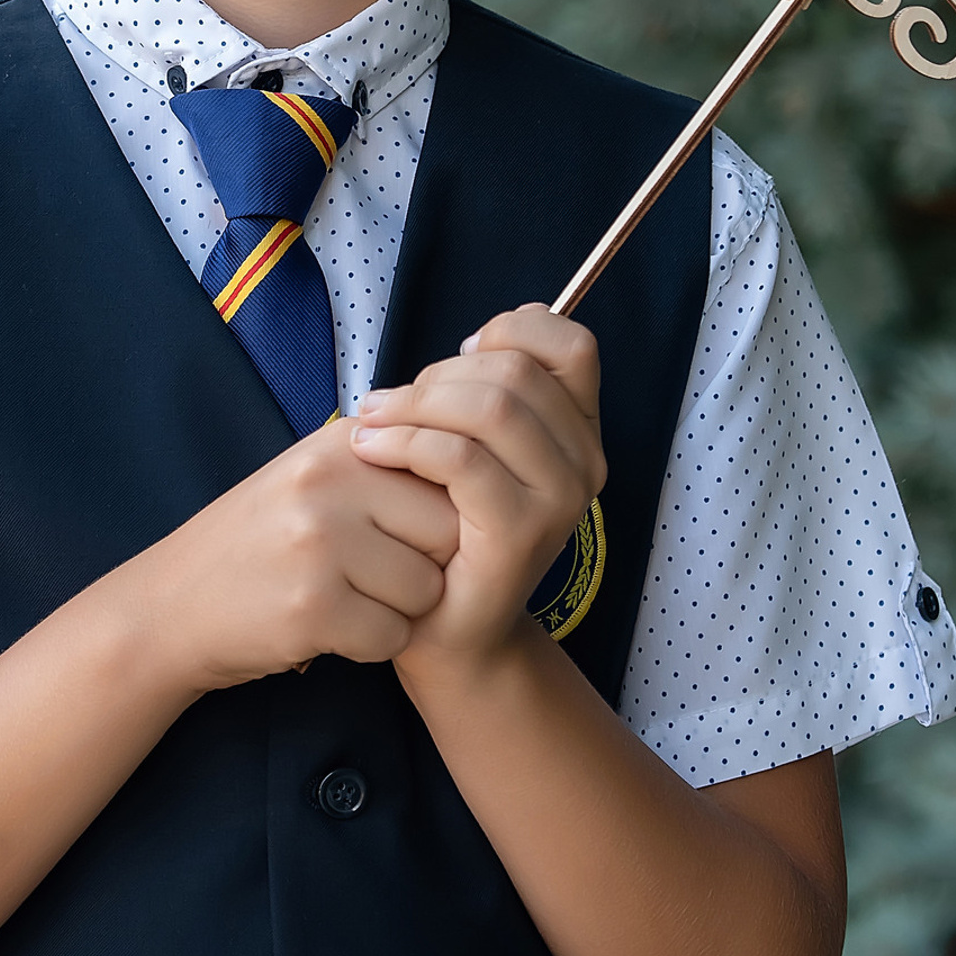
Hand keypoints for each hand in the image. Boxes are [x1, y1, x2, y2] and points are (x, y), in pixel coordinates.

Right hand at [130, 416, 458, 693]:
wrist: (172, 603)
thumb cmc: (258, 540)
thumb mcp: (312, 475)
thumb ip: (384, 461)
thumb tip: (474, 455)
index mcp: (339, 442)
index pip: (447, 471)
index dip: (441, 516)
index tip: (407, 537)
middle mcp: (330, 482)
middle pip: (448, 531)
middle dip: (430, 565)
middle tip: (381, 578)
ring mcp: (318, 544)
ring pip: (426, 590)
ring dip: (401, 611)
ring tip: (353, 602)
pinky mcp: (311, 608)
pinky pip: (392, 637)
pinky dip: (372, 646)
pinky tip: (334, 631)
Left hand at [349, 305, 604, 668]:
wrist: (443, 625)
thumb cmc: (444, 521)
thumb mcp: (470, 442)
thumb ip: (483, 388)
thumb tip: (476, 340)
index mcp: (579, 431)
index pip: (570, 346)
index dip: (512, 330)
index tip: (459, 354)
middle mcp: (585, 463)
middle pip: (516, 371)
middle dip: (439, 376)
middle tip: (390, 404)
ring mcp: (561, 501)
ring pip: (491, 408)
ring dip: (415, 404)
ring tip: (369, 423)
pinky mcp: (522, 533)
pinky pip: (461, 459)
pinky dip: (407, 442)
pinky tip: (370, 449)